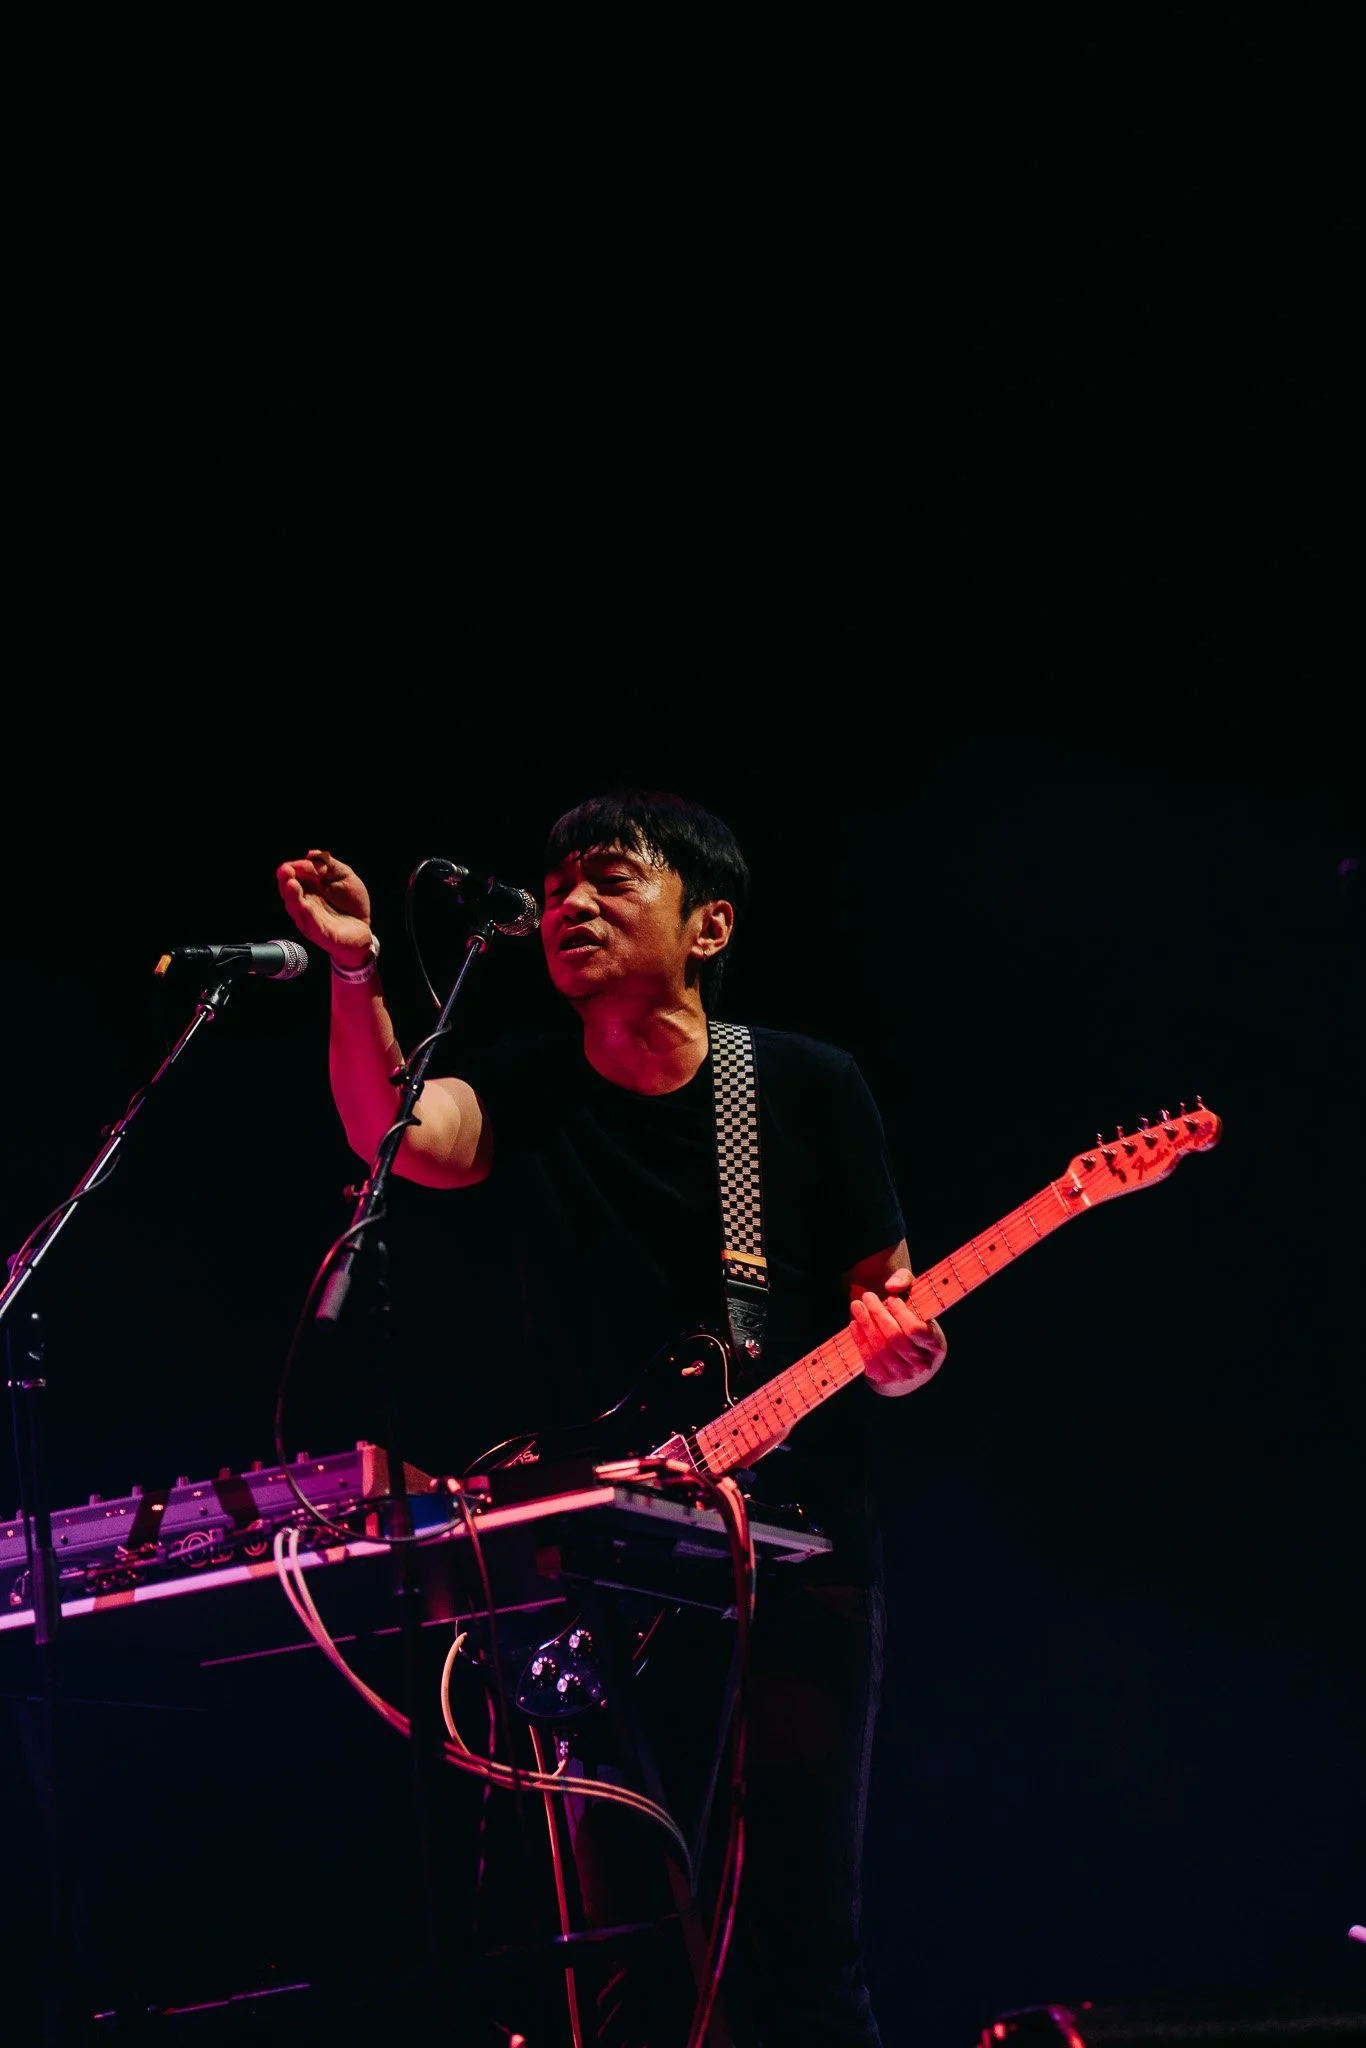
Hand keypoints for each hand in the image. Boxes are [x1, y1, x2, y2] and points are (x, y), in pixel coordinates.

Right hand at [275, 849, 373, 966]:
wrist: (364, 927)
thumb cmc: (351, 902)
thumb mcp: (343, 875)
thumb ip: (328, 864)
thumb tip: (311, 854)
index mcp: (307, 888)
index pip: (293, 876)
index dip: (294, 868)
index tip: (301, 863)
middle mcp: (304, 903)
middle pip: (289, 892)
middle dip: (286, 881)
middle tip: (286, 871)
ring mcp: (310, 920)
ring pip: (297, 909)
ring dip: (293, 897)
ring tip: (292, 885)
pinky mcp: (322, 934)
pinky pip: (312, 925)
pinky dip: (307, 916)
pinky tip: (305, 906)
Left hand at [850, 1268, 946, 1396]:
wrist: (909, 1360)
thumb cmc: (913, 1321)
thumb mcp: (915, 1299)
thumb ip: (906, 1281)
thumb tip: (891, 1286)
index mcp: (935, 1345)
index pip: (916, 1330)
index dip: (901, 1313)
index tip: (890, 1298)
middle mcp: (922, 1364)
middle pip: (895, 1338)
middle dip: (878, 1315)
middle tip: (866, 1297)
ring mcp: (903, 1375)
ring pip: (881, 1349)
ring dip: (866, 1325)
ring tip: (856, 1306)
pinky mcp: (885, 1380)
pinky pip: (870, 1360)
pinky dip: (860, 1341)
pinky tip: (854, 1324)